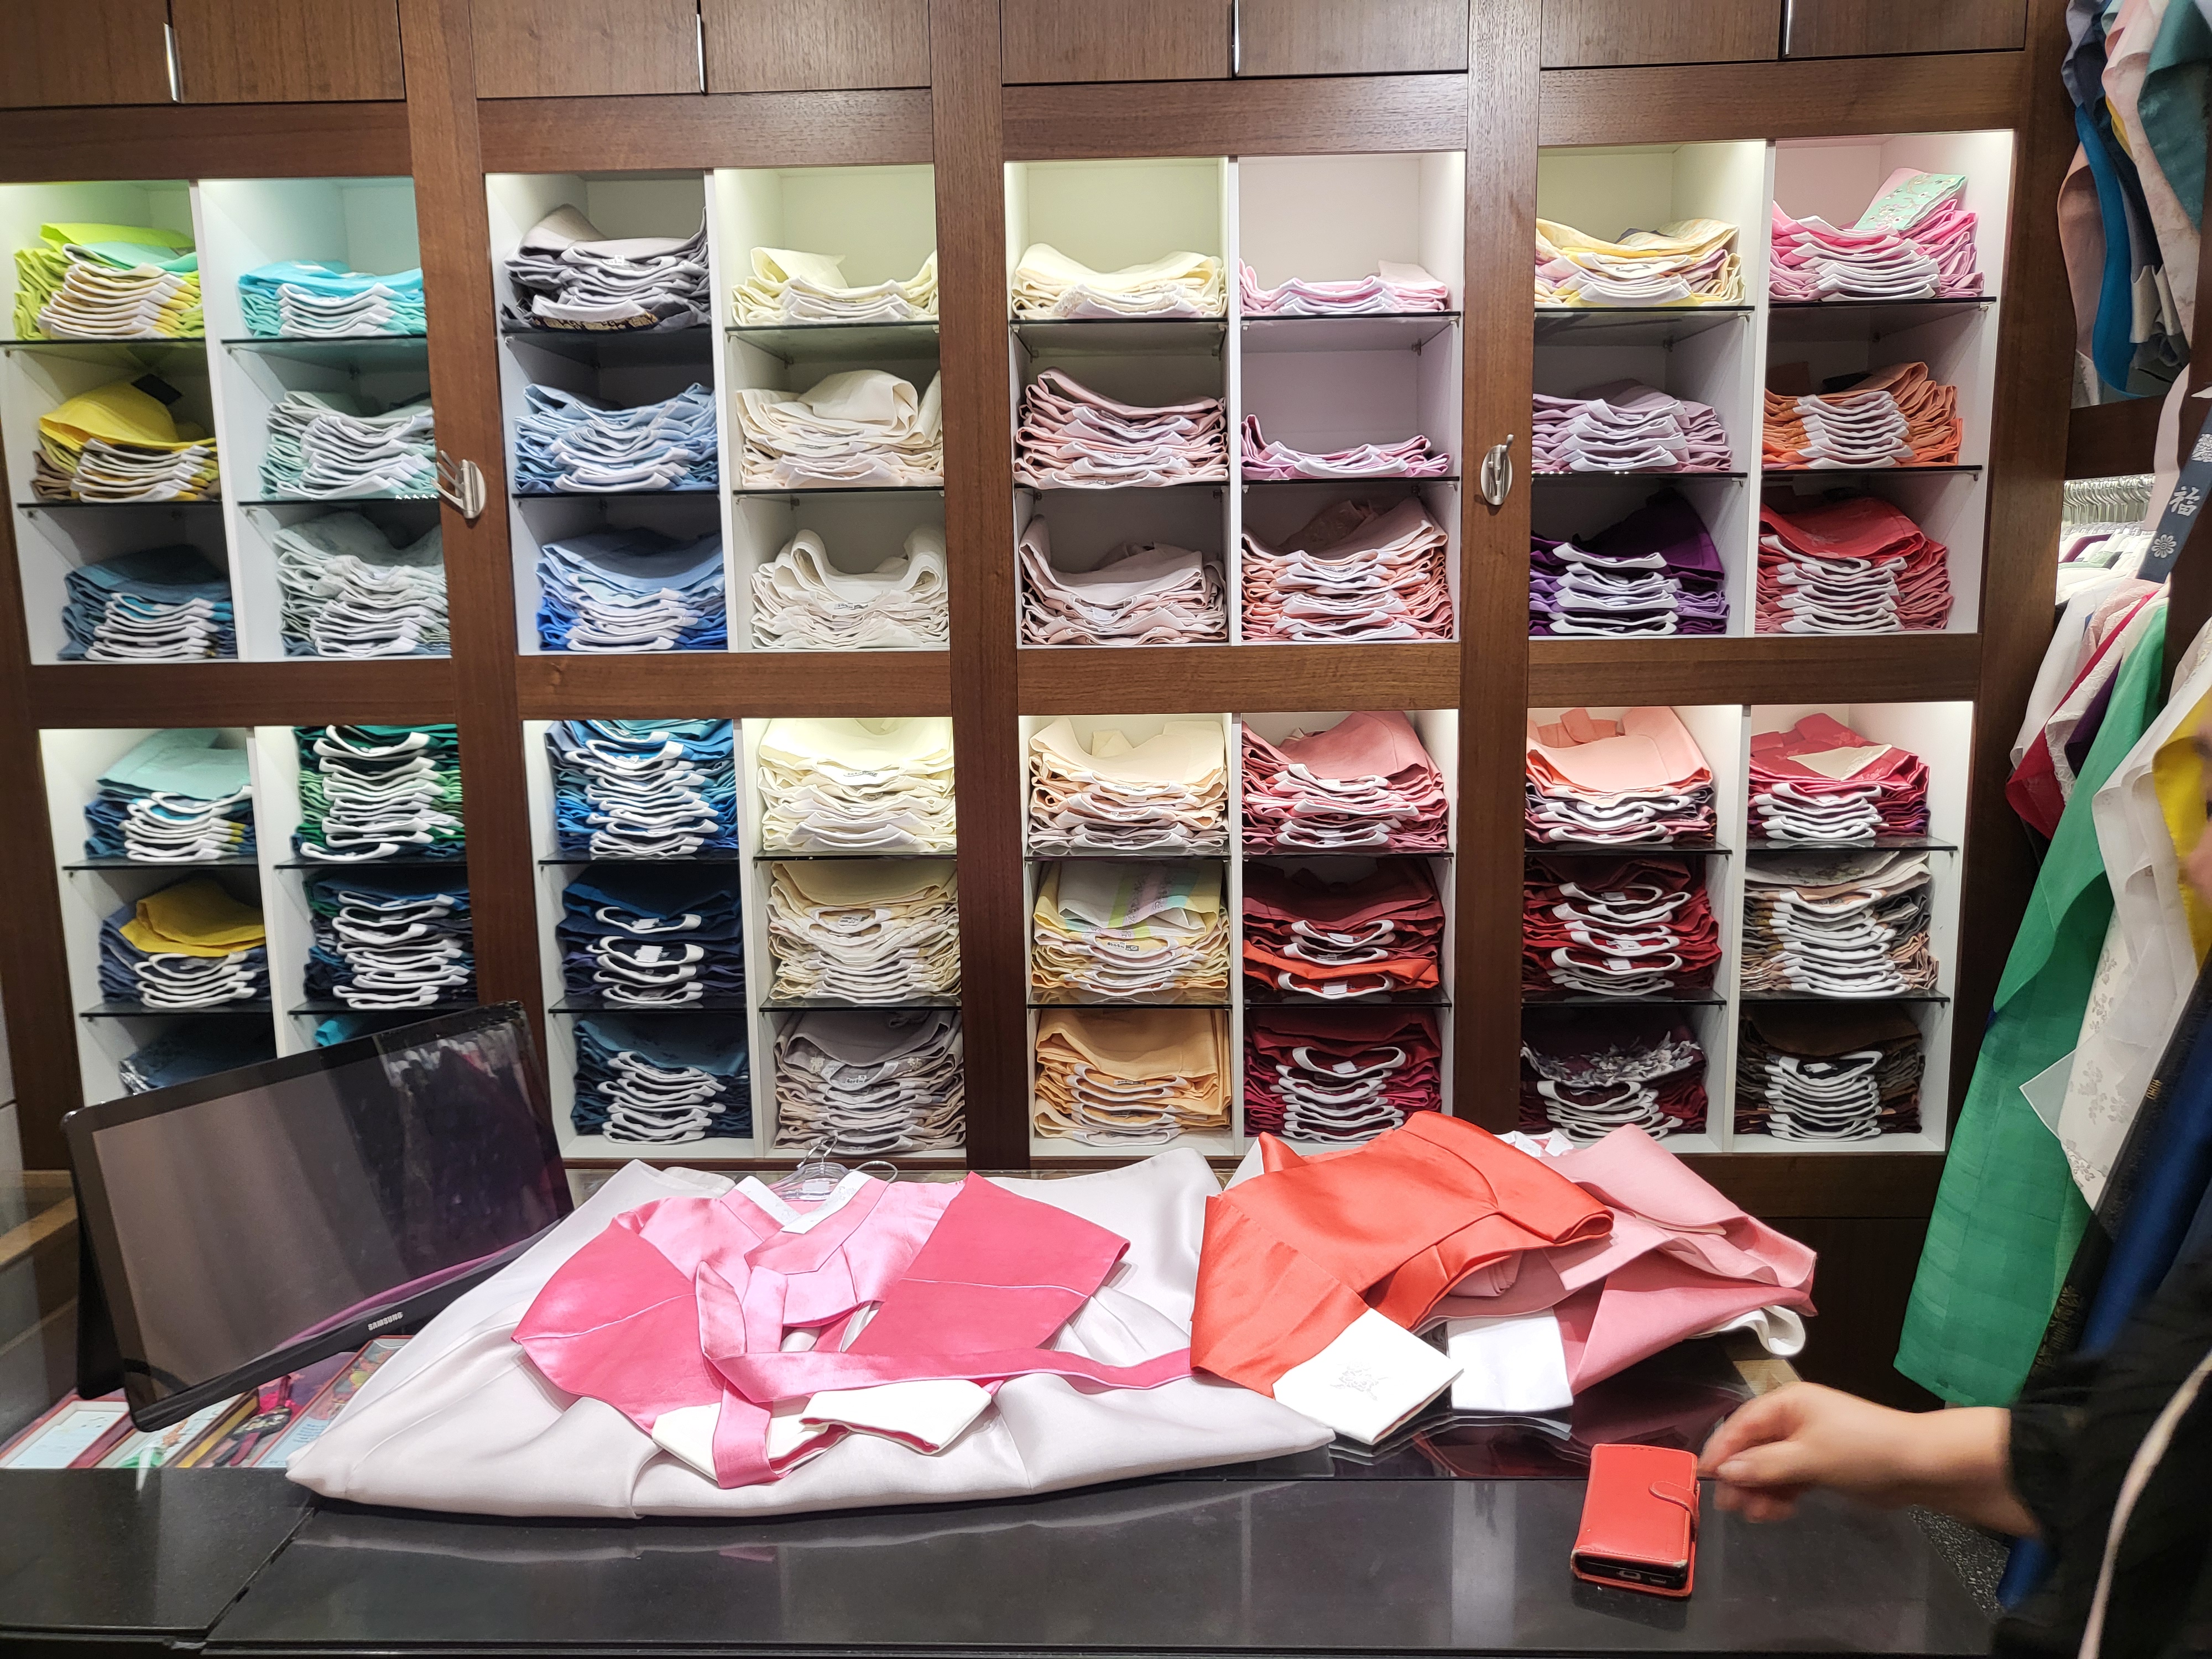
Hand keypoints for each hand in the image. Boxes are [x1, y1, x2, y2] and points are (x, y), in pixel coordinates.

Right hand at [1697, 1383, 2034, 1534]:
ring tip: (1757, 1516)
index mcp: (1786, 1403)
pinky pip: (1787, 1478)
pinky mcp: (1820, 1465)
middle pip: (1752, 1447)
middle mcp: (1792, 1419)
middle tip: (1732, 1508)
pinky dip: (1779, 1493)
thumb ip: (1764, 1465)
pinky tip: (1776, 1511)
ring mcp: (1806, 1443)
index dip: (1721, 1451)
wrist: (1918, 1466)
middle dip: (1741, 1476)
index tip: (1705, 1480)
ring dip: (1759, 1490)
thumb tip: (1725, 1472)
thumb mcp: (1808, 1457)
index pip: (1740, 1425)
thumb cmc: (1861, 1450)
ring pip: (1768, 1466)